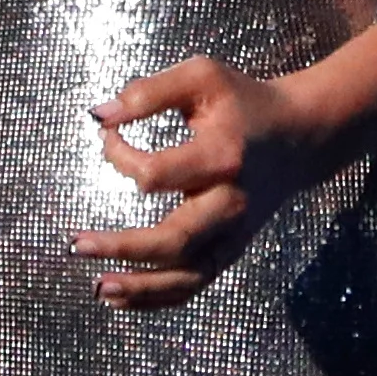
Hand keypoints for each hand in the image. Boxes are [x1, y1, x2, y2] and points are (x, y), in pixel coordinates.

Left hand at [71, 57, 342, 309]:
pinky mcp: (232, 250)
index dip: (118, 156)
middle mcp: (229, 203)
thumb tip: (101, 115)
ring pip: (185, 276)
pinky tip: (121, 298)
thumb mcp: (201, 77)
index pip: (155, 173)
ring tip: (98, 288)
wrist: (300, 135)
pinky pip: (193, 285)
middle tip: (75, 243)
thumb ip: (150, 93)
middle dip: (121, 247)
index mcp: (221, 157)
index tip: (107, 135)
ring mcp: (233, 234)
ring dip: (139, 288)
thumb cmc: (242, 102)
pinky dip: (157, 298)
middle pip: (173, 240)